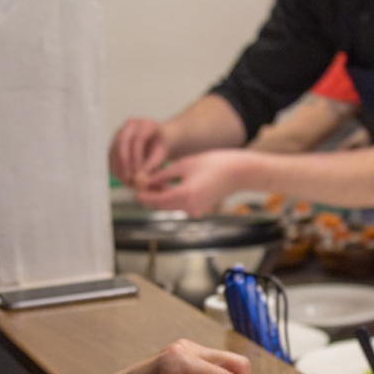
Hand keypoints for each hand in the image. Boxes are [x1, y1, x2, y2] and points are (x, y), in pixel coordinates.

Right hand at [110, 117, 170, 185]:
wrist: (155, 142)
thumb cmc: (160, 148)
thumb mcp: (161, 155)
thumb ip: (153, 164)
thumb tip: (142, 179)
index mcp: (147, 124)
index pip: (139, 139)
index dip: (138, 157)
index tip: (141, 173)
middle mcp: (131, 125)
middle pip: (123, 142)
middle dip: (126, 163)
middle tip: (130, 179)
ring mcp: (119, 132)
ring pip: (114, 150)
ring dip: (120, 168)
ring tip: (128, 182)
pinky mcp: (113, 142)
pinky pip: (110, 156)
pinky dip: (116, 169)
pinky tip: (123, 180)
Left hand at [135, 149, 253, 215]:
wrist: (239, 172)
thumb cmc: (215, 164)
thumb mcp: (185, 164)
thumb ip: (164, 174)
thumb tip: (147, 180)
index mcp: (185, 195)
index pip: (156, 200)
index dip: (143, 196)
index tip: (133, 191)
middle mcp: (189, 207)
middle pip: (161, 205)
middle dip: (149, 196)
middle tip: (139, 184)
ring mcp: (195, 209)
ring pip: (170, 205)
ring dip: (159, 196)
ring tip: (149, 182)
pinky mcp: (199, 208)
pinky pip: (179, 204)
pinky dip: (170, 196)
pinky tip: (165, 184)